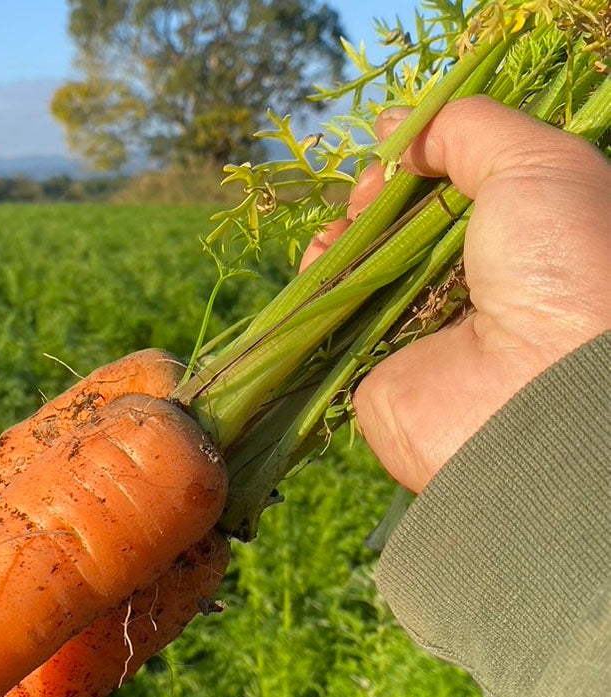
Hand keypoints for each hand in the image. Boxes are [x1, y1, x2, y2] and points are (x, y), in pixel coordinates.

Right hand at [303, 96, 610, 491]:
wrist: (537, 390)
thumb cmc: (559, 267)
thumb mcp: (536, 164)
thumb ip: (468, 130)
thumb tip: (396, 125)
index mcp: (519, 240)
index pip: (455, 192)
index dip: (418, 166)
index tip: (394, 157)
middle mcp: (472, 287)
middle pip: (404, 231)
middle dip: (374, 202)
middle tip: (364, 192)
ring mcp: (423, 332)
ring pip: (366, 275)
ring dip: (342, 241)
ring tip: (336, 227)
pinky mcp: (378, 373)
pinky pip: (339, 324)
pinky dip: (320, 290)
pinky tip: (317, 264)